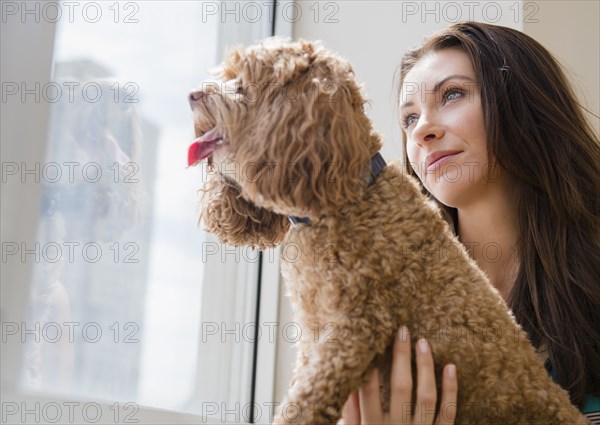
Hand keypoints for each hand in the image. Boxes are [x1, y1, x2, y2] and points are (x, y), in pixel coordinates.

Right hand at [342, 326, 457, 423]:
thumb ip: (351, 414)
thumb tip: (348, 384)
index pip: (369, 390)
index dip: (372, 364)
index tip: (374, 340)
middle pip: (400, 387)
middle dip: (401, 356)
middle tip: (403, 330)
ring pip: (426, 397)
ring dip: (425, 367)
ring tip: (424, 342)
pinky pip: (448, 414)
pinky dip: (452, 390)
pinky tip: (451, 367)